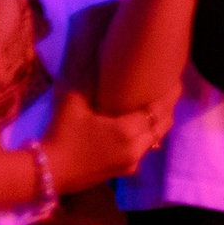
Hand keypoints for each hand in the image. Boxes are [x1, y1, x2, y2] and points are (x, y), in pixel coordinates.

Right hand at [38, 86, 166, 193]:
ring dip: (159, 123)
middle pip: (163, 124)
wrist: (47, 173)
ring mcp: (132, 162)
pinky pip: (144, 150)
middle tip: (169, 91)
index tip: (176, 80)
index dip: (169, 94)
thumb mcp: (72, 102)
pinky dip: (148, 137)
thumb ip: (88, 77)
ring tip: (157, 106)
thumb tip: (97, 51)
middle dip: (168, 107)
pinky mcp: (124, 171)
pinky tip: (141, 128)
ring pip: (156, 139)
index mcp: (128, 129)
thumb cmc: (61, 135)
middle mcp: (136, 147)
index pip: (158, 109)